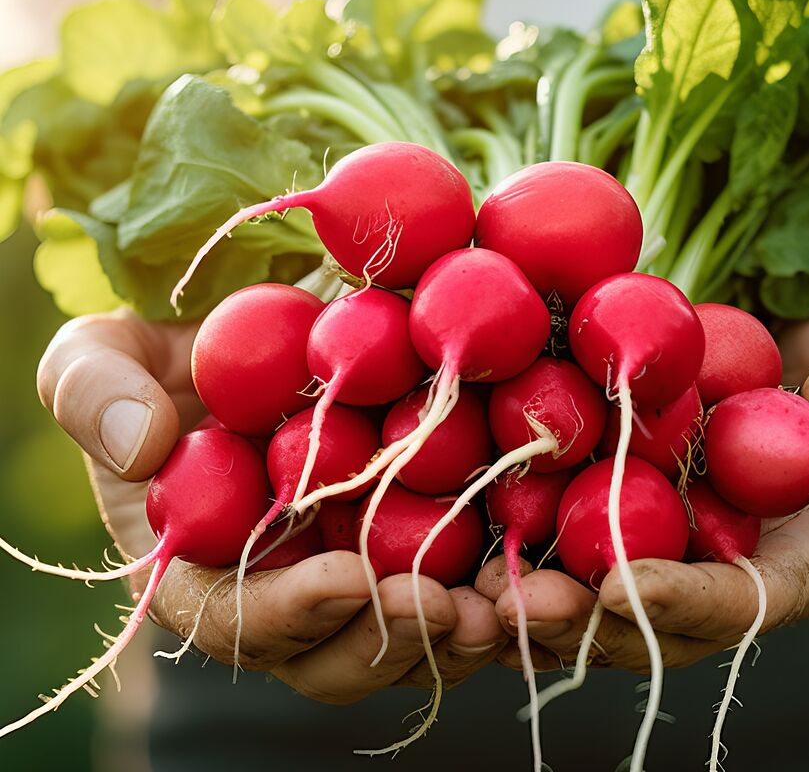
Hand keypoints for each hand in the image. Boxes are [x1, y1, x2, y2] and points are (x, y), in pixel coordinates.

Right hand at [36, 308, 504, 700]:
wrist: (252, 338)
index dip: (288, 615)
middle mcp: (281, 586)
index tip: (349, 579)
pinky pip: (454, 579)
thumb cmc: (166, 357)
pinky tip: (532, 561)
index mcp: (200, 566)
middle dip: (389, 640)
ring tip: (506, 603)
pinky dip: (494, 581)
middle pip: (332, 651)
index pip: (233, 620)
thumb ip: (93, 389)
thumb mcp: (102, 353)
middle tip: (447, 610)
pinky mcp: (410, 535)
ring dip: (456, 632)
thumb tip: (141, 447)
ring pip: (403, 636)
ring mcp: (350, 567)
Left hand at [479, 301, 808, 672]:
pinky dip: (517, 535)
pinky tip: (464, 528)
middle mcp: (721, 562)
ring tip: (475, 586)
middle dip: (587, 621)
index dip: (687, 603)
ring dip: (535, 596)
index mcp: (797, 556)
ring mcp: (666, 535)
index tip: (624, 586)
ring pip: (595, 592)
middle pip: (654, 622)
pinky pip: (565, 527)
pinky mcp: (619, 494)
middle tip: (525, 605)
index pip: (747, 603)